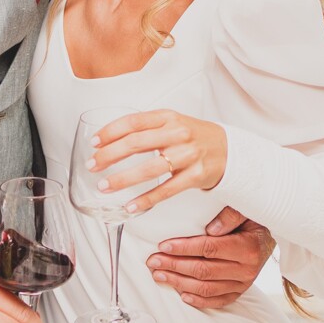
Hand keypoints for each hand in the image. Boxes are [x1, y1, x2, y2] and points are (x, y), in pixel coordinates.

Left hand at [83, 109, 227, 213]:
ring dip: (122, 179)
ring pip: (148, 169)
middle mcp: (178, 134)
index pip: (133, 121)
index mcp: (169, 117)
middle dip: (109, 155)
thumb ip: (147, 127)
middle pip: (136, 143)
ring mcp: (187, 155)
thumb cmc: (195, 137)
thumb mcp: (173, 122)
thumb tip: (111, 138)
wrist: (229, 150)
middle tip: (93, 165)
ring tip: (104, 186)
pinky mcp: (195, 176)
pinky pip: (165, 190)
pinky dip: (146, 199)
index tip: (95, 142)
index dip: (110, 132)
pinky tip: (131, 205)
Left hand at [149, 208, 273, 309]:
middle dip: (174, 266)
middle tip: (153, 261)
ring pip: (206, 288)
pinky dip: (198, 300)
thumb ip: (230, 215)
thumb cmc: (253, 220)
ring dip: (179, 283)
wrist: (268, 237)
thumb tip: (210, 229)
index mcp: (248, 247)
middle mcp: (247, 269)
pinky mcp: (239, 291)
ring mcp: (243, 283)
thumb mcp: (245, 210)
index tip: (164, 246)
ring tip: (159, 275)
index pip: (209, 248)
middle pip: (204, 270)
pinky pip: (217, 301)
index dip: (184, 248)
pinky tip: (181, 294)